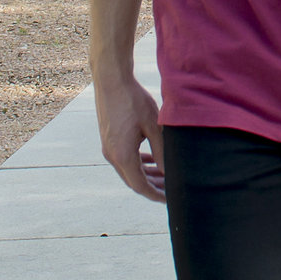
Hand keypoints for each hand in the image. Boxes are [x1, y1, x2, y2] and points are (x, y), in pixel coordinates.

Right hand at [93, 63, 166, 201]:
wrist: (111, 80)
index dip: (156, 195)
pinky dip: (138, 163)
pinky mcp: (109, 139)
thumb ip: (161, 151)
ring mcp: (108, 148)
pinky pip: (124, 159)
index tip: (171, 199)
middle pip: (134, 181)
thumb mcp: (153, 127)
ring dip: (146, 175)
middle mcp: (112, 155)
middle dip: (153, 187)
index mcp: (122, 156)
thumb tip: (168, 172)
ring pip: (129, 170)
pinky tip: (150, 159)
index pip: (140, 186)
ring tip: (164, 176)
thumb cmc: (134, 100)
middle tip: (172, 190)